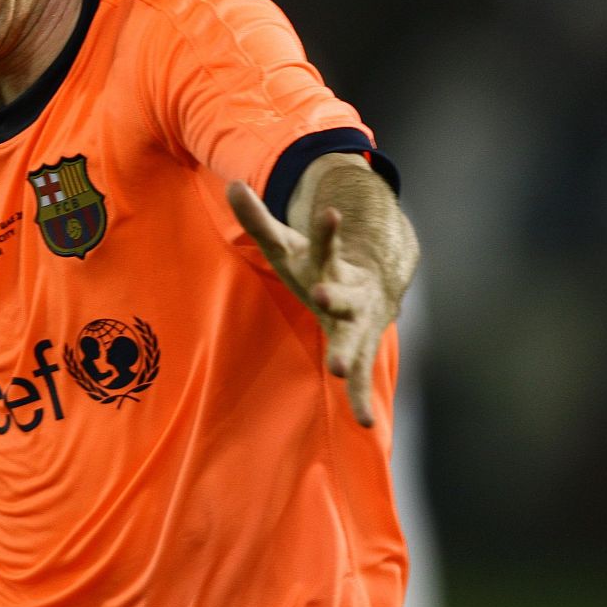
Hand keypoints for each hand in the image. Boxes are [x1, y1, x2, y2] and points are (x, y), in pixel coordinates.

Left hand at [226, 180, 398, 426]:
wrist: (373, 283)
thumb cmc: (315, 264)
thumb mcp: (284, 242)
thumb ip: (257, 218)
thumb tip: (232, 184)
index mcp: (328, 264)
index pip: (326, 243)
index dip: (327, 229)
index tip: (330, 211)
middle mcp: (348, 294)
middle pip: (344, 295)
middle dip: (336, 295)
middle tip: (324, 293)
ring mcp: (356, 324)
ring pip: (354, 339)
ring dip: (346, 353)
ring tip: (336, 368)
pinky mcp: (359, 348)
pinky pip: (360, 377)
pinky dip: (359, 397)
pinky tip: (363, 422)